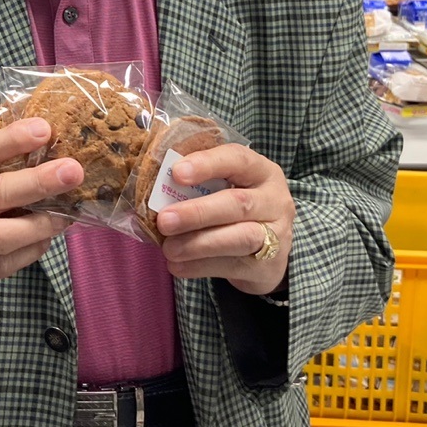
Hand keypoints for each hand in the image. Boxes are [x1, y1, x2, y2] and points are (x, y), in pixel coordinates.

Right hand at [0, 118, 84, 306]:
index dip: (10, 140)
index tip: (43, 130)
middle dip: (36, 181)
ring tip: (68, 213)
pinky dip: (33, 248)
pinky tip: (50, 236)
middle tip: (72, 170)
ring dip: (40, 223)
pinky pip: (6, 262)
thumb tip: (39, 140)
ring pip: (1, 235)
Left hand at [153, 143, 294, 295]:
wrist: (267, 253)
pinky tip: (177, 266)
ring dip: (198, 243)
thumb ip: (198, 184)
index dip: (207, 164)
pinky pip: (233, 266)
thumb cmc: (235, 210)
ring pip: (239, 238)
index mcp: (261, 171)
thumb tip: (151, 184)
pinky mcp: (268, 266)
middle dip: (197, 212)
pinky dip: (200, 266)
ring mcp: (276, 235)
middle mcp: (275, 200)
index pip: (238, 159)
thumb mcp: (226, 188)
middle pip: (238, 203)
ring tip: (168, 249)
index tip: (177, 173)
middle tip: (164, 220)